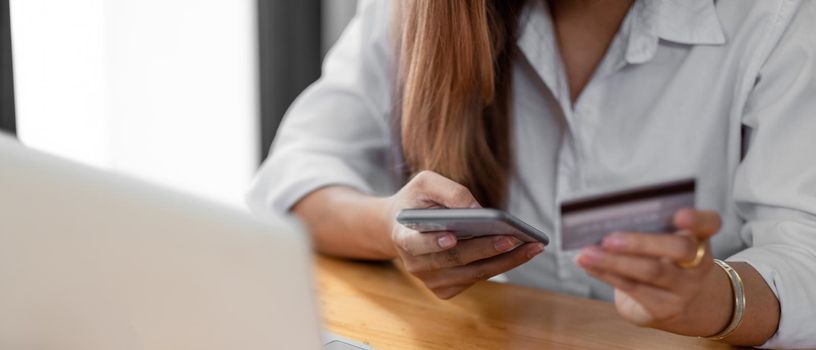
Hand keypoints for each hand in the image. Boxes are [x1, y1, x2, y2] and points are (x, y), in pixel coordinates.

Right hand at [386, 171, 544, 298]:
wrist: (402, 226)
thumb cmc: (416, 201)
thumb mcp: (424, 184)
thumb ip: (448, 191)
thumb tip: (478, 209)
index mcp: (403, 237)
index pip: (416, 244)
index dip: (433, 243)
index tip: (451, 237)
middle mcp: (416, 265)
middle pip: (454, 260)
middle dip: (484, 249)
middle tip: (512, 238)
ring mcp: (431, 280)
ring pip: (472, 273)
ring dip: (504, 261)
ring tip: (531, 246)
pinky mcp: (446, 289)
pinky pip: (477, 278)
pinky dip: (501, 265)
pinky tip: (522, 252)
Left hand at [575, 209, 732, 335]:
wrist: (686, 306)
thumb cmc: (666, 262)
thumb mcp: (665, 243)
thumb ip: (647, 229)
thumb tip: (603, 219)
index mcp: (700, 237)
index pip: (710, 224)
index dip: (698, 220)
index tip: (679, 215)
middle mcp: (698, 263)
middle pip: (679, 248)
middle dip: (642, 242)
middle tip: (608, 238)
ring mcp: (684, 289)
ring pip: (651, 272)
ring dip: (613, 261)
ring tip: (586, 253)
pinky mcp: (664, 308)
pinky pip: (632, 287)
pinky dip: (605, 273)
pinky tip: (587, 264)